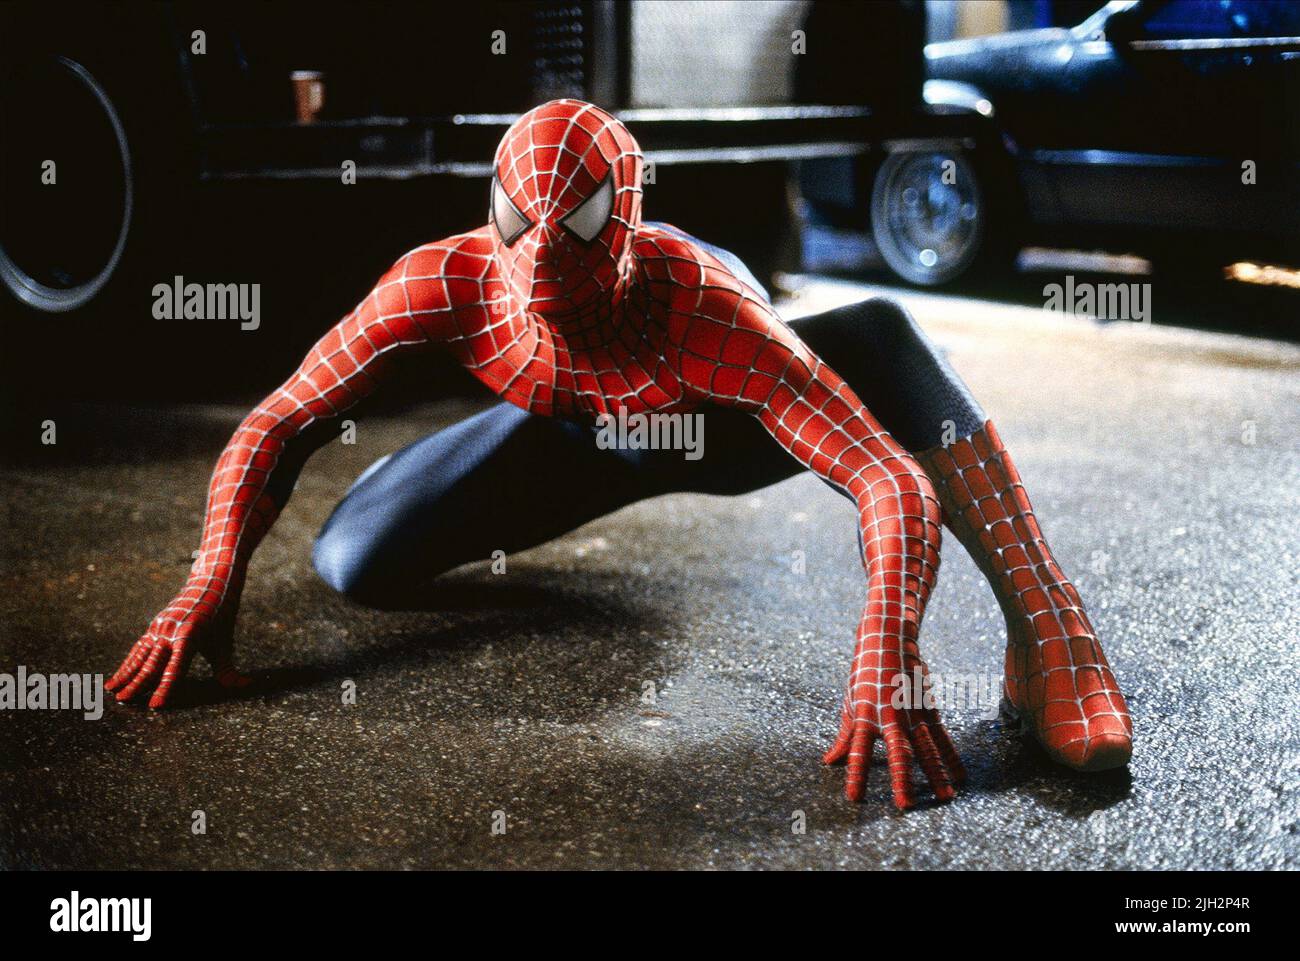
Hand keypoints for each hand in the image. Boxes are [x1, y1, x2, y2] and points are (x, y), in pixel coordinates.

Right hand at [106, 584, 249, 708]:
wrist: (210, 583)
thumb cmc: (222, 616)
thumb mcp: (226, 642)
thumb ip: (228, 669)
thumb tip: (246, 686)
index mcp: (191, 636)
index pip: (177, 668)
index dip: (166, 688)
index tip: (155, 705)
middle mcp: (172, 632)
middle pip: (152, 663)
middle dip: (138, 684)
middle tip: (125, 701)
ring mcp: (160, 628)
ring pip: (140, 656)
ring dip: (126, 675)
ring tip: (113, 692)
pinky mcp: (154, 627)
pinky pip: (138, 648)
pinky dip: (127, 663)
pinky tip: (117, 676)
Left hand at [824, 633, 965, 808]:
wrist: (888, 640)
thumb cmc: (864, 675)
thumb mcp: (849, 703)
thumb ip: (843, 736)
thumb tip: (829, 762)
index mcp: (864, 716)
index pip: (857, 751)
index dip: (856, 775)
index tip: (855, 798)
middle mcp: (890, 717)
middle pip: (897, 753)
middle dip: (901, 780)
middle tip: (905, 806)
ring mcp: (912, 713)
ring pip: (927, 748)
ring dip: (936, 775)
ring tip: (945, 798)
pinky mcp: (928, 709)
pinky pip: (942, 738)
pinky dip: (952, 758)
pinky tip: (960, 777)